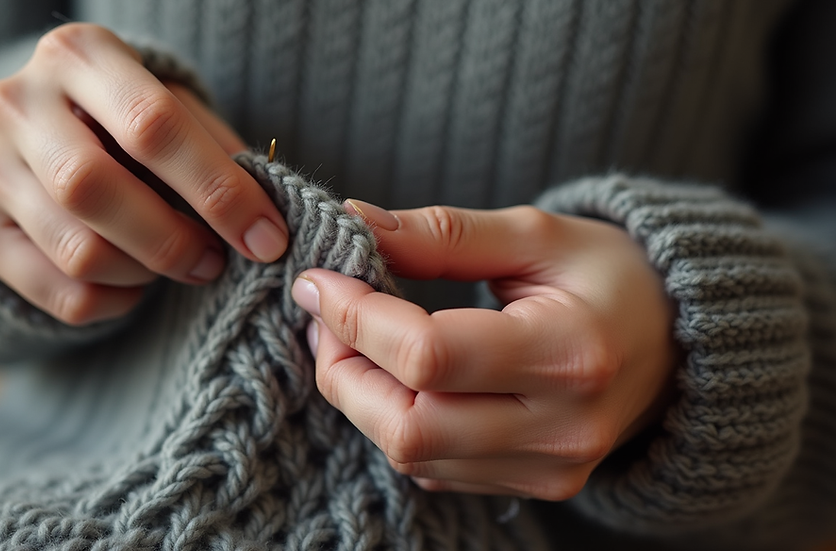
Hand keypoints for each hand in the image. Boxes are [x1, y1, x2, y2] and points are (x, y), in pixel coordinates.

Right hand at [0, 23, 287, 324]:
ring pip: (76, 250)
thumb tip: (263, 225)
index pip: (153, 125)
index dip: (218, 191)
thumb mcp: (178, 113)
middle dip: (172, 240)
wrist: (49, 133)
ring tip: (176, 265)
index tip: (266, 238)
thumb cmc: (133, 123)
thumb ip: (218, 155)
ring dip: (146, 274)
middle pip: (92, 188)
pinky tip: (135, 283)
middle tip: (215, 262)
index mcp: (79, 55)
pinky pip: (61, 293)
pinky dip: (117, 302)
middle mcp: (17, 102)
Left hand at [292, 200, 676, 498]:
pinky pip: (431, 469)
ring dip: (361, 396)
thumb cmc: (608, 276)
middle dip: (343, 368)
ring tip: (355, 339)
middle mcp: (562, 429)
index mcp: (570, 352)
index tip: (320, 280)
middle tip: (328, 314)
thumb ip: (442, 233)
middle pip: (407, 425)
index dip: (355, 317)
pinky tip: (400, 377)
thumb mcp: (536, 234)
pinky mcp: (532, 485)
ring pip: (409, 454)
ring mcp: (547, 469)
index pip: (428, 356)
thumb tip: (354, 225)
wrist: (674, 343)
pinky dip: (395, 422)